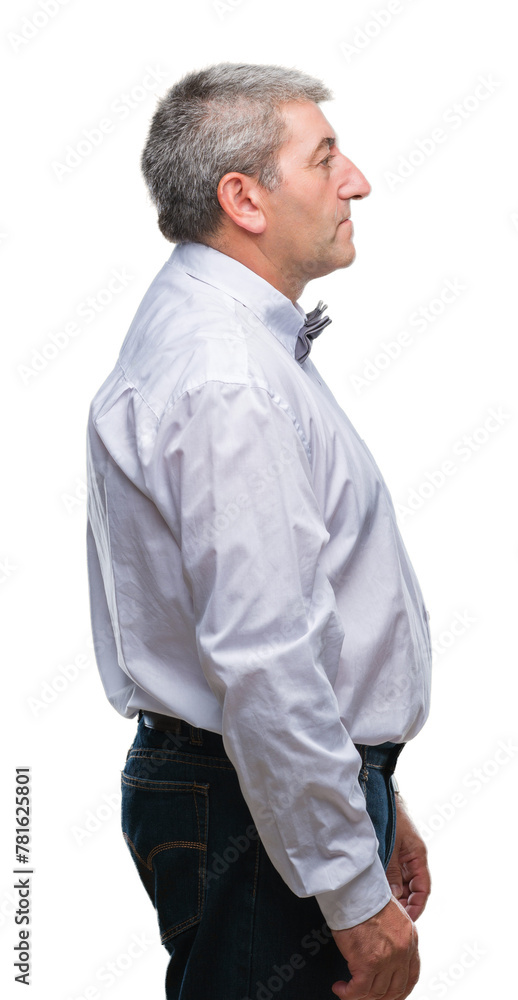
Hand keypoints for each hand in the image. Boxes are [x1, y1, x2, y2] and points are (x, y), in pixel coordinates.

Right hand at [331, 896, 418, 999]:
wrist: (355, 889)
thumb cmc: (367, 895)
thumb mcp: (393, 914)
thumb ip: (395, 934)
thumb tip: (385, 949)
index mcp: (410, 938)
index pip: (412, 975)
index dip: (400, 990)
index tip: (390, 994)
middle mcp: (402, 951)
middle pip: (396, 988)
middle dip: (381, 996)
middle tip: (367, 995)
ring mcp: (386, 959)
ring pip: (377, 992)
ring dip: (362, 995)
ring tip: (349, 989)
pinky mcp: (367, 963)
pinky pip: (359, 990)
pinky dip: (348, 993)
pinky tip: (341, 988)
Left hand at [385, 794, 430, 920]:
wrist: (381, 796)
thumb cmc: (391, 818)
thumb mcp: (392, 847)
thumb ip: (393, 872)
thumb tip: (396, 897)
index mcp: (418, 856)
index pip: (423, 889)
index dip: (417, 906)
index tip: (408, 919)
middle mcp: (413, 858)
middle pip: (414, 889)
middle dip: (406, 904)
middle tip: (392, 917)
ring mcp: (403, 856)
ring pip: (404, 883)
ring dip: (397, 895)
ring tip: (385, 908)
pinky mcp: (394, 853)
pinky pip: (395, 874)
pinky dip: (390, 885)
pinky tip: (380, 892)